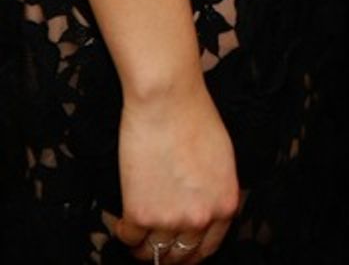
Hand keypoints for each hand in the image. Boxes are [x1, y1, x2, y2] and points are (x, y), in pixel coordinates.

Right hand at [109, 82, 239, 261]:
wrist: (167, 99)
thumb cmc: (194, 117)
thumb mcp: (221, 159)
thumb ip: (215, 191)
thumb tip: (203, 212)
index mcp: (224, 204)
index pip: (207, 248)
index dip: (190, 253)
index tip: (178, 250)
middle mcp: (200, 218)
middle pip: (179, 257)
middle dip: (166, 254)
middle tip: (154, 245)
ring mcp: (170, 219)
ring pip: (152, 253)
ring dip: (142, 247)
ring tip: (137, 234)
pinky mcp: (140, 214)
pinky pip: (128, 237)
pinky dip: (124, 231)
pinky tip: (123, 219)